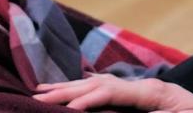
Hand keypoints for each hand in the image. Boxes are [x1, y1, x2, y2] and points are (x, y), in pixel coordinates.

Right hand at [33, 73, 192, 112]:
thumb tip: (125, 108)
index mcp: (154, 92)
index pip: (112, 92)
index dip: (89, 98)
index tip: (68, 107)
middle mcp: (143, 87)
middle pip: (99, 84)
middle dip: (68, 90)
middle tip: (38, 95)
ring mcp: (139, 91)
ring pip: (98, 84)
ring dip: (69, 87)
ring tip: (42, 90)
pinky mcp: (138, 99)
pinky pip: (105, 91)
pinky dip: (83, 89)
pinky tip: (69, 90)